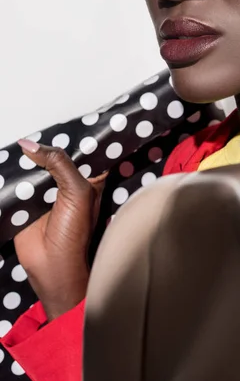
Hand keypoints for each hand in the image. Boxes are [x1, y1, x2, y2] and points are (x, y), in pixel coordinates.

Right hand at [14, 139, 107, 320]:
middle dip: (47, 144)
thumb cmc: (75, 233)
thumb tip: (30, 145)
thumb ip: (59, 164)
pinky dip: (12, 174)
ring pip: (36, 166)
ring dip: (27, 159)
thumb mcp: (76, 191)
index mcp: (89, 179)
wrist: (51, 266)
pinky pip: (18, 182)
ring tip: (19, 140)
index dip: (81, 134)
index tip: (74, 114)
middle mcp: (68, 182)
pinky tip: (8, 160)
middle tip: (35, 124)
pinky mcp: (26, 201)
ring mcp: (46, 191)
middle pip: (56, 155)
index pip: (87, 150)